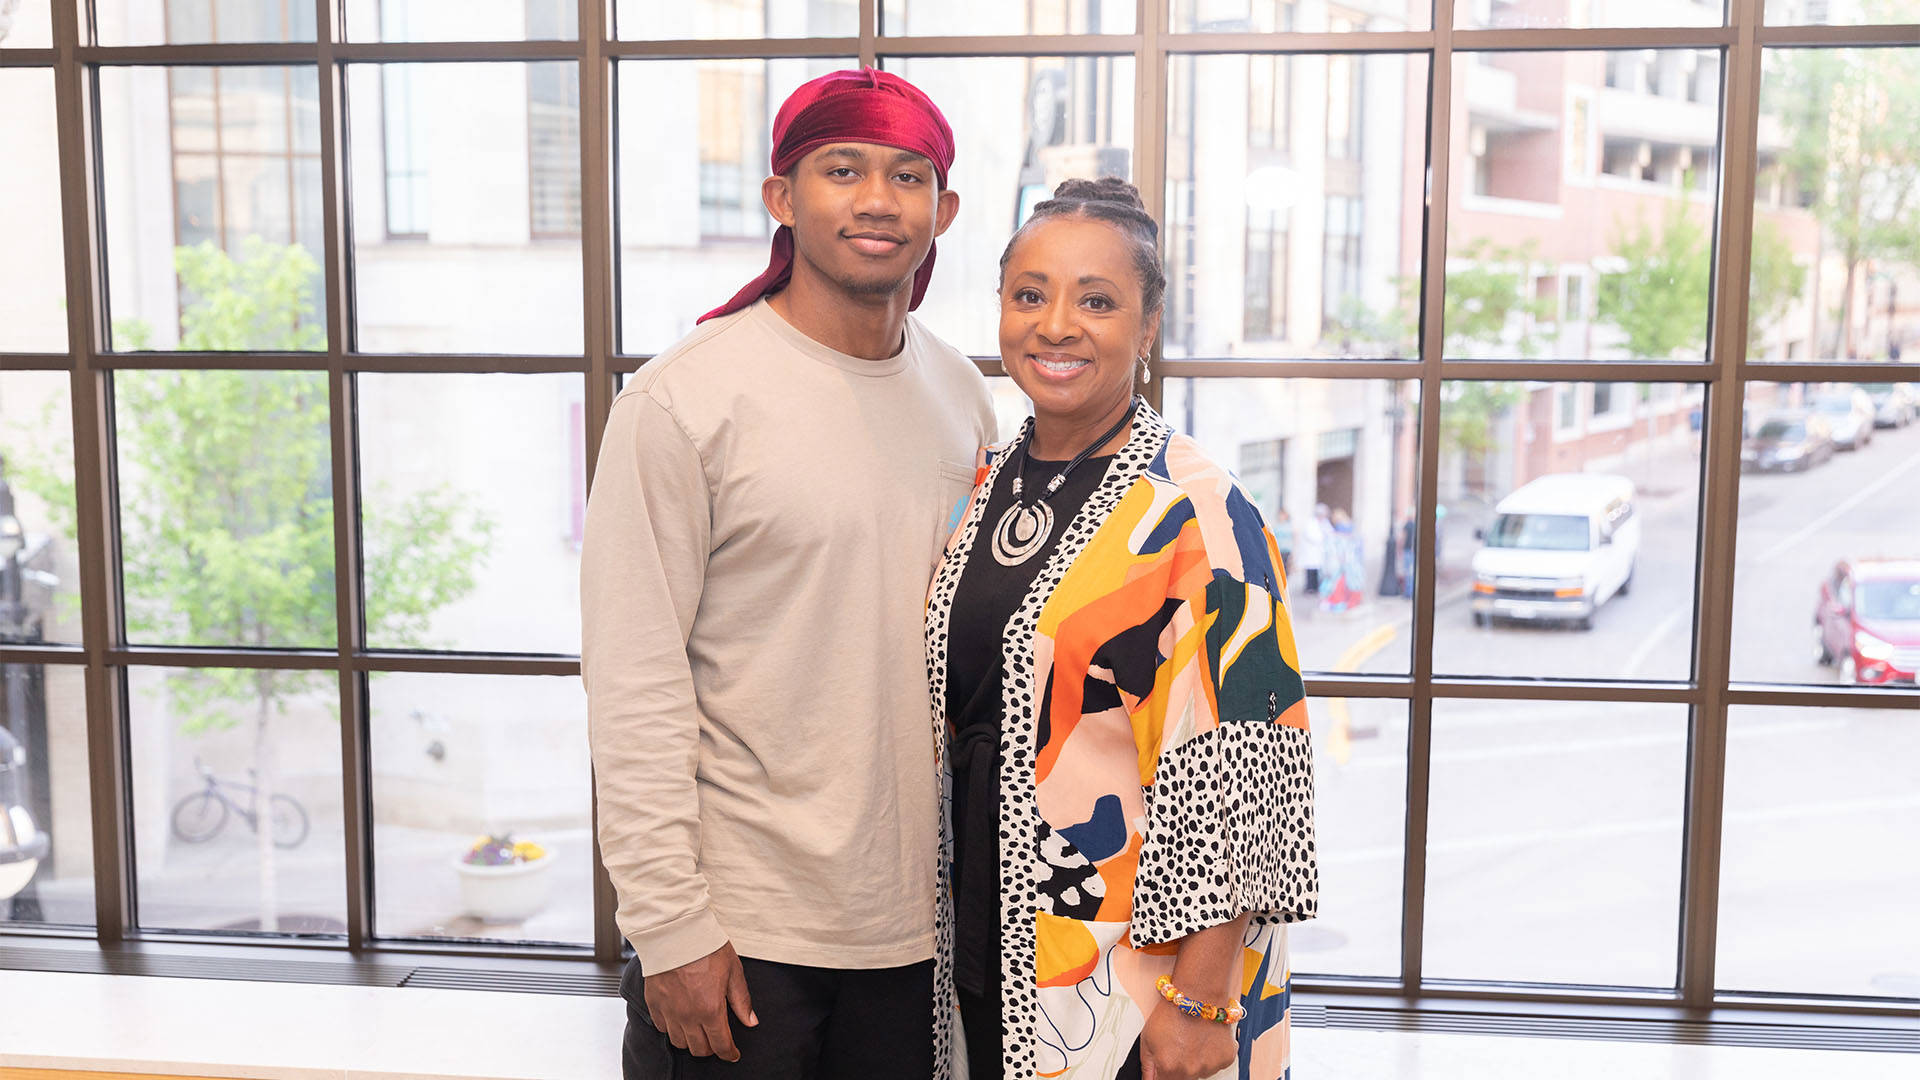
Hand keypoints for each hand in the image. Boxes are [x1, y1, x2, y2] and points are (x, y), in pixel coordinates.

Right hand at [642, 942, 757, 1060]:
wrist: (675, 931)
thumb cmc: (705, 946)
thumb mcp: (733, 971)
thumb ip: (741, 1000)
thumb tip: (750, 1021)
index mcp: (710, 1009)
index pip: (721, 1045)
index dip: (729, 1053)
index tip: (732, 1054)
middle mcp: (688, 1016)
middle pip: (699, 1049)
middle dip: (711, 1048)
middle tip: (716, 1039)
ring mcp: (669, 1011)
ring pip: (679, 1042)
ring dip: (691, 1040)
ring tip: (698, 1030)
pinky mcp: (654, 1003)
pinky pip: (661, 1028)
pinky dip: (671, 1028)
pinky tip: (679, 1018)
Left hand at [1139, 1000, 1237, 1079]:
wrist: (1198, 994)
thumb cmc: (1172, 1012)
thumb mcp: (1147, 1038)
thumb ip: (1147, 1066)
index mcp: (1169, 1068)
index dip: (1162, 1073)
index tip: (1164, 1064)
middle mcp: (1191, 1071)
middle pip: (1183, 1079)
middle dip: (1178, 1068)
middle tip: (1178, 1047)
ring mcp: (1210, 1066)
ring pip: (1200, 1072)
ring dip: (1195, 1062)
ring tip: (1192, 1040)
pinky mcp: (1226, 1059)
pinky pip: (1215, 1064)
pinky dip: (1211, 1055)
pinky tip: (1205, 1039)